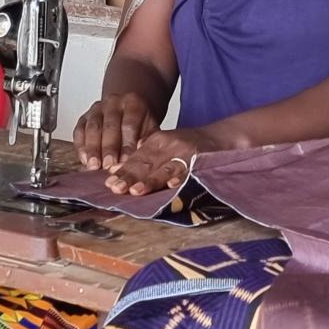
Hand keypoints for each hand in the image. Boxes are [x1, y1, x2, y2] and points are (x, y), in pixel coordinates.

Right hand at [74, 93, 158, 170]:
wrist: (129, 110)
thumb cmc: (141, 123)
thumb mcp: (150, 129)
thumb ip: (147, 142)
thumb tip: (141, 158)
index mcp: (133, 102)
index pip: (129, 124)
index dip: (127, 144)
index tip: (125, 162)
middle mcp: (113, 102)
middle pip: (110, 126)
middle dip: (108, 148)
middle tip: (108, 165)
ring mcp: (97, 109)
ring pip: (92, 128)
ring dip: (92, 149)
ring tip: (94, 166)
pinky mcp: (84, 117)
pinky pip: (79, 131)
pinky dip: (81, 147)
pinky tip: (85, 160)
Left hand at [106, 126, 225, 195]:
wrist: (220, 137)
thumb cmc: (189, 146)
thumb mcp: (164, 147)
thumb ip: (143, 158)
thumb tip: (115, 171)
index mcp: (158, 141)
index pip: (137, 157)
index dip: (123, 171)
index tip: (108, 182)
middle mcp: (169, 145)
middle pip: (146, 163)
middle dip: (130, 177)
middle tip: (115, 188)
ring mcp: (185, 152)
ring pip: (164, 168)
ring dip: (150, 180)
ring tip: (136, 191)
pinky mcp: (200, 160)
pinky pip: (189, 171)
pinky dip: (181, 178)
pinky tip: (172, 186)